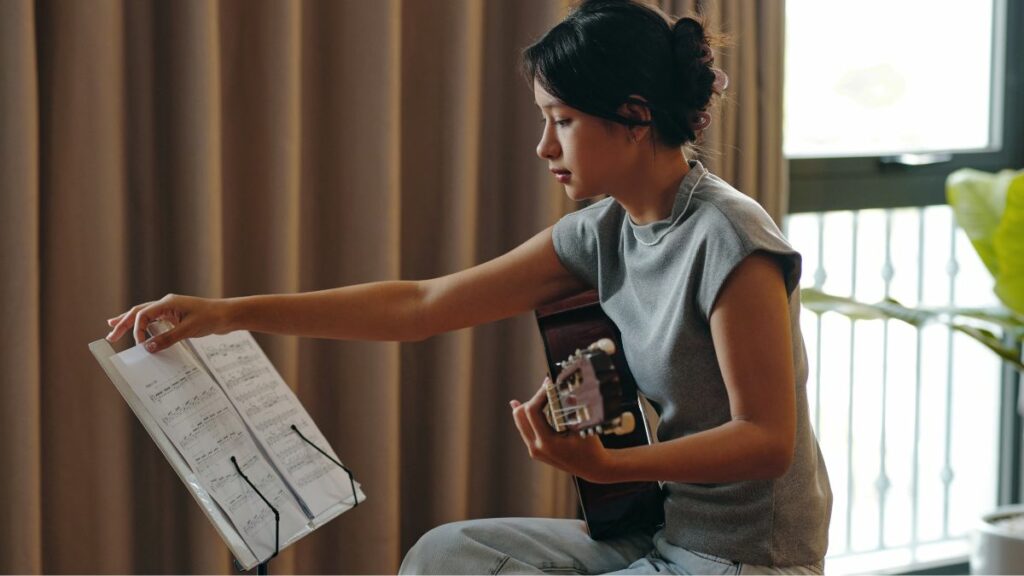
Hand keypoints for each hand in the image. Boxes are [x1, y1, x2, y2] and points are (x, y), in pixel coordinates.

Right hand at [105, 293, 232, 352]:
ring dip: (130, 323)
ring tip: (114, 328)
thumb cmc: (212, 318)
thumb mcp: (189, 330)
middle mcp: (167, 304)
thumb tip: (148, 348)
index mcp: (168, 303)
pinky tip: (141, 334)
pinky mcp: (176, 316)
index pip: (143, 314)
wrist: (229, 315)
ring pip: (145, 315)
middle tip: (110, 335)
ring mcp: (171, 310)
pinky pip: (156, 321)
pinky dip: (145, 327)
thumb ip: (167, 339)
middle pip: (139, 312)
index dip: (137, 330)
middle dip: (123, 323)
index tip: (140, 345)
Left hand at [510, 377, 614, 483]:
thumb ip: (572, 409)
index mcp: (548, 443)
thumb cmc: (591, 447)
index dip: (539, 393)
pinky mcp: (535, 450)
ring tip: (541, 392)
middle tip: (548, 388)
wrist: (593, 468)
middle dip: (534, 398)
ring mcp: (534, 450)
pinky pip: (523, 428)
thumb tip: (564, 391)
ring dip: (529, 405)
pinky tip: (516, 403)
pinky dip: (525, 415)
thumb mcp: (584, 427)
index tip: (549, 382)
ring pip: (520, 421)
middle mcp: (537, 448)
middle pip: (520, 415)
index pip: (533, 411)